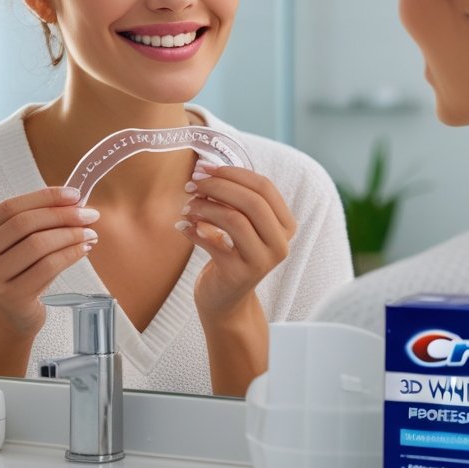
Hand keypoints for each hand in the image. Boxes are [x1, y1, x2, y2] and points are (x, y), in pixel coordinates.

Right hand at [0, 187, 99, 334]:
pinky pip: (48, 267)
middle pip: (23, 224)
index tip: (73, 194)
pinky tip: (83, 249)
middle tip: (88, 215)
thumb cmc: (22, 274)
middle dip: (62, 215)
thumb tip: (74, 202)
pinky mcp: (12, 297)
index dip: (44, 198)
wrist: (14, 315)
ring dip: (70, 235)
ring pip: (37, 245)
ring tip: (90, 233)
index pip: (10, 208)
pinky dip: (71, 254)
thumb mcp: (22, 245)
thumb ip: (40, 221)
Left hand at [176, 161, 296, 319]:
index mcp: (285, 225)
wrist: (225, 299)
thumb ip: (233, 198)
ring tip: (186, 206)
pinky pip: (213, 243)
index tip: (205, 168)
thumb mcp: (240, 224)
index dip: (233, 172)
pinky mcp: (239, 275)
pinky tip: (183, 225)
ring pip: (234, 219)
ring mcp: (262, 261)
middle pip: (252, 201)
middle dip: (217, 186)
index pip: (264, 187)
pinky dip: (194, 230)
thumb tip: (205, 168)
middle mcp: (280, 244)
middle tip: (192, 184)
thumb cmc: (231, 253)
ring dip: (205, 207)